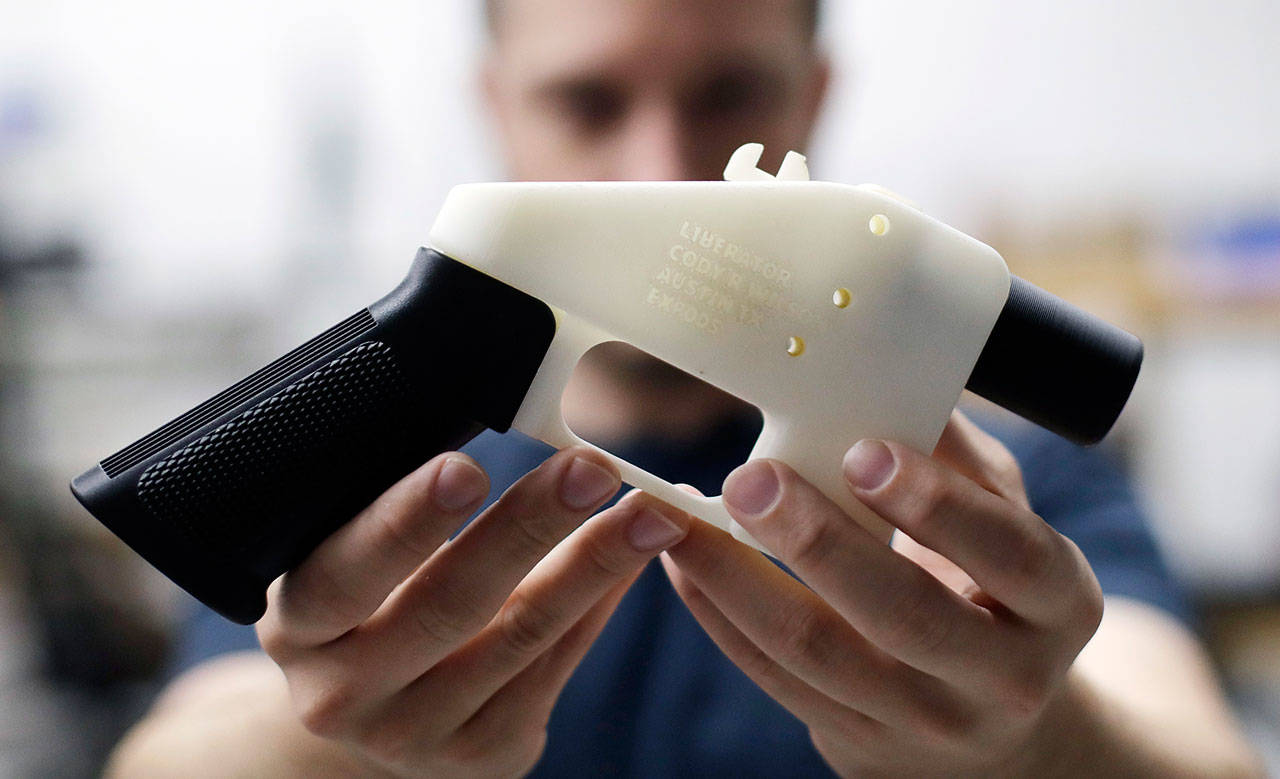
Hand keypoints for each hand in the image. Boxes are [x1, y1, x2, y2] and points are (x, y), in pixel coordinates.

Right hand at [257, 446, 688, 777]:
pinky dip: (597, 605)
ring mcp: (414, 735)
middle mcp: (343, 694)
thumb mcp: (353, 557)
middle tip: (590, 467)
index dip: (405, 522)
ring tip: (647, 510)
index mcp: (299, 627)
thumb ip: (407, 508)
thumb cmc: (369, 599)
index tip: (465, 467)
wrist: (376, 705)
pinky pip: (553, 669)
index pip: (345, 573)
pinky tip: (631, 558)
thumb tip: (512, 410)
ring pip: (518, 639)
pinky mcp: (480, 756)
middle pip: (447, 605)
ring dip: (593, 565)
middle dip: (527, 528)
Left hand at [660, 411, 1104, 775]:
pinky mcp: (858, 739)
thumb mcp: (1005, 519)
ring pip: (819, 655)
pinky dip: (720, 615)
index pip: (1009, 553)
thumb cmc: (994, 586)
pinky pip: (774, 678)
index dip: (937, 503)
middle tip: (751, 479)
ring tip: (682, 518)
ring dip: (738, 580)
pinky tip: (684, 561)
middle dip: (817, 542)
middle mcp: (1004, 677)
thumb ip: (957, 458)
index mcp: (1059, 602)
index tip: (863, 451)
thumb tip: (888, 377)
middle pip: (904, 616)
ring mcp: (927, 721)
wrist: (994, 726)